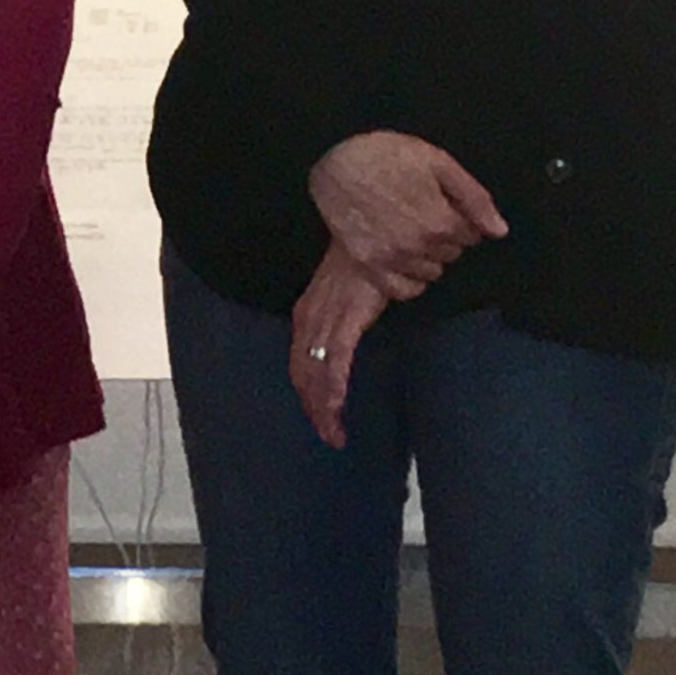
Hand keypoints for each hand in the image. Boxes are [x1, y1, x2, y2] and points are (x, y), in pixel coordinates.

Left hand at [288, 244, 387, 449]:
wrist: (376, 238)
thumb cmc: (368, 264)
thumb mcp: (348, 295)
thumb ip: (345, 318)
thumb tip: (352, 340)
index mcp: (307, 314)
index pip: (299, 362)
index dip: (306, 393)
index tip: (319, 416)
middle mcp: (308, 320)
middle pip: (302, 375)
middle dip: (314, 410)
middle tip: (330, 436)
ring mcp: (323, 321)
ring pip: (314, 376)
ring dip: (324, 409)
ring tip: (335, 435)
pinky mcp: (343, 321)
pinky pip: (334, 364)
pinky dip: (334, 391)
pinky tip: (338, 410)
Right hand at [309, 131, 504, 298]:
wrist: (336, 162)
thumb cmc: (386, 155)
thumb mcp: (438, 163)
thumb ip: (474, 199)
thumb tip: (499, 230)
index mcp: (439, 221)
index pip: (470, 236)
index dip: (460, 219)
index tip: (444, 206)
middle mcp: (416, 245)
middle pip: (451, 254)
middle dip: (445, 237)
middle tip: (424, 214)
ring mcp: (390, 258)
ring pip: (430, 273)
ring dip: (427, 256)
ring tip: (409, 231)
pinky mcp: (368, 265)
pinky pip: (402, 289)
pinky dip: (408, 279)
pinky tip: (402, 258)